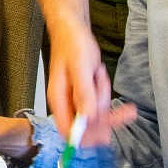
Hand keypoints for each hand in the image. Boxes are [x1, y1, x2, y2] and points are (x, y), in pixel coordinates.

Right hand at [45, 25, 116, 146]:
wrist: (72, 30)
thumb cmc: (72, 45)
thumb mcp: (80, 67)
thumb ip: (83, 92)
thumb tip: (87, 117)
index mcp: (58, 100)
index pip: (68, 131)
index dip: (86, 137)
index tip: (105, 132)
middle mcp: (66, 104)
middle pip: (86, 127)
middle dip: (102, 114)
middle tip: (108, 95)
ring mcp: (76, 100)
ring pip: (96, 114)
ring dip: (103, 97)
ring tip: (99, 74)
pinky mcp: (85, 95)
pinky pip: (99, 104)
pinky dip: (105, 93)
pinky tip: (103, 78)